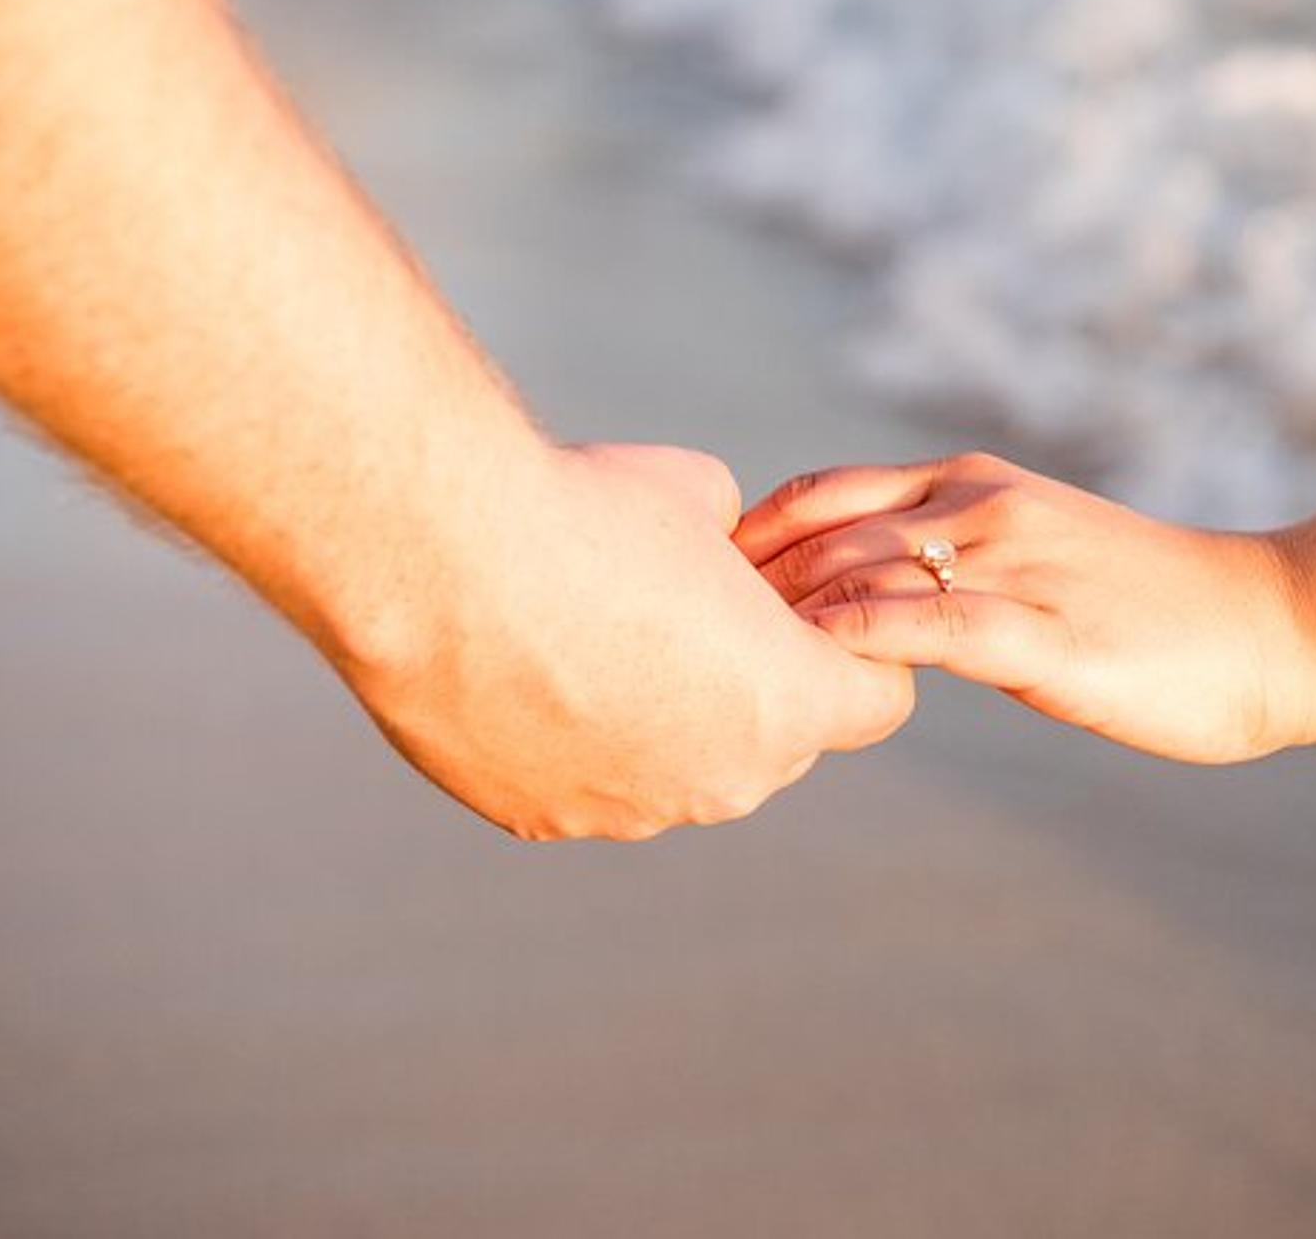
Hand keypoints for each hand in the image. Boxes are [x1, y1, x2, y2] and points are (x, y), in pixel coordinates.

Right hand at [336, 442, 915, 840]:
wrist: (436, 557)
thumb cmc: (582, 509)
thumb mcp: (699, 494)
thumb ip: (740, 546)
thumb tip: (724, 551)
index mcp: (789, 703)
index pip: (879, 700)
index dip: (850, 648)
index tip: (800, 607)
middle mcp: (722, 781)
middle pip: (776, 740)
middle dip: (753, 682)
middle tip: (686, 608)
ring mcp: (630, 813)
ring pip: (678, 769)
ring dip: (659, 717)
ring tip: (587, 629)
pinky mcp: (541, 821)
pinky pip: (589, 784)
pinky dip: (574, 739)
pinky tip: (523, 668)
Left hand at [735, 453, 1313, 764]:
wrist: (1268, 625)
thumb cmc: (1148, 605)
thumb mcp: (1031, 559)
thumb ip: (948, 562)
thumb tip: (861, 599)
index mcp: (972, 482)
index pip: (825, 496)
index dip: (749, 538)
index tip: (692, 589)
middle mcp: (982, 506)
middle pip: (824, 532)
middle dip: (743, 584)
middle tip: (675, 632)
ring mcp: (1015, 563)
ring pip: (866, 569)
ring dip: (782, 609)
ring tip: (717, 652)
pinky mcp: (1047, 633)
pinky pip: (935, 624)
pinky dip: (864, 634)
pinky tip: (815, 657)